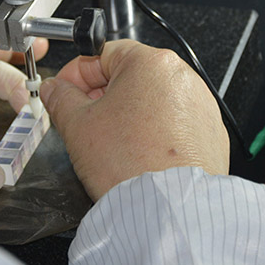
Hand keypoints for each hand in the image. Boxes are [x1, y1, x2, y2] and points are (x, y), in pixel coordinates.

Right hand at [40, 39, 228, 200]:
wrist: (167, 210)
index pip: (102, 53)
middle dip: (102, 95)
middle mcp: (181, 77)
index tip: (64, 91)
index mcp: (150, 63)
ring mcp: (200, 105)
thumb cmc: (130, 165)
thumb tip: (55, 89)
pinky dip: (155, 132)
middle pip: (129, 75)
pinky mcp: (209, 132)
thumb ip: (60, 99)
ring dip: (128, 114)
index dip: (76, 74)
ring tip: (111, 143)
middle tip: (82, 120)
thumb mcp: (78, 126)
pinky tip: (138, 153)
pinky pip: (174, 122)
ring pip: (152, 99)